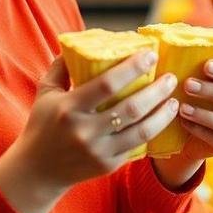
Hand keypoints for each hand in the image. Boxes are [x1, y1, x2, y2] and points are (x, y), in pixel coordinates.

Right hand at [0, 52, 178, 212]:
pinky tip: (162, 119)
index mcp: (69, 107)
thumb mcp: (45, 92)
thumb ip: (62, 66)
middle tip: (171, 77)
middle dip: (156, 91)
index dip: (132, 68)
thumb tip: (82, 42)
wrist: (37, 170)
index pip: (107, 84)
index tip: (151, 55)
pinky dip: (153, 131)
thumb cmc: (42, 124)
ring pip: (141, 131)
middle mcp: (85, 130)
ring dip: (162, 114)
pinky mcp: (108, 165)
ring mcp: (98, 150)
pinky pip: (137, 146)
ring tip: (174, 100)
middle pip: (131, 108)